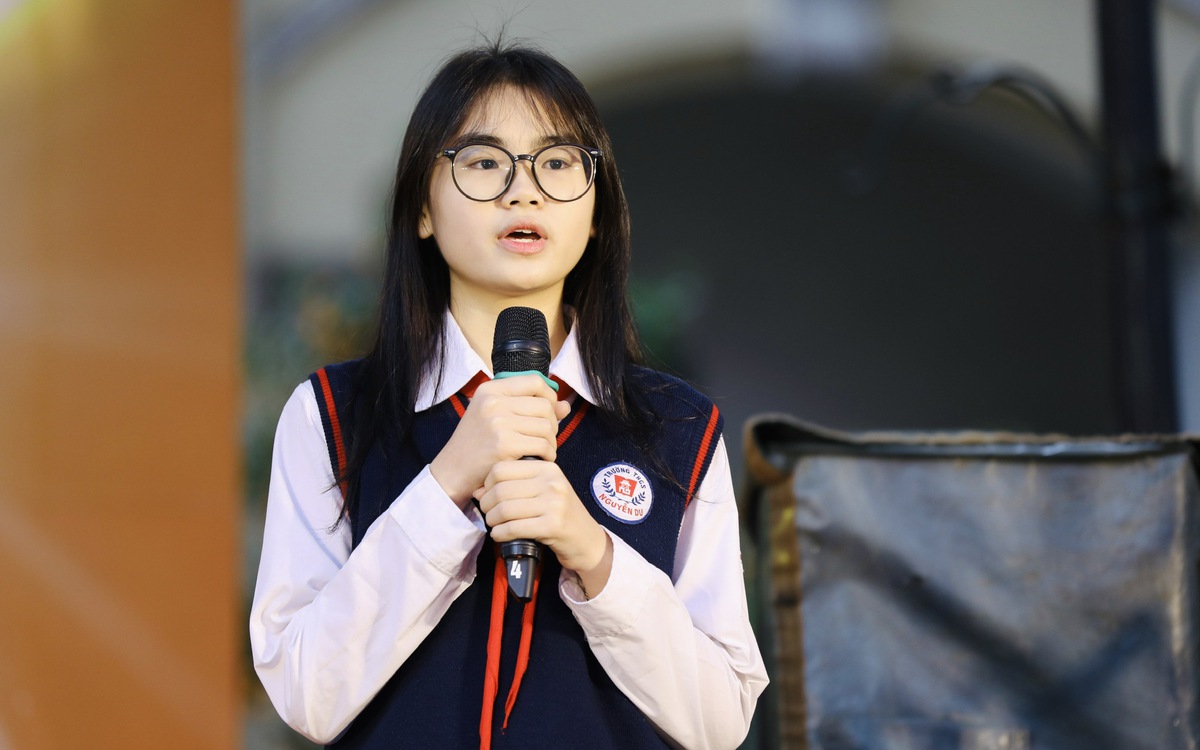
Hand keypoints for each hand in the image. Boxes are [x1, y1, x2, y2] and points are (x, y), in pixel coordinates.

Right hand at [429, 375, 569, 506]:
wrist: (452, 470)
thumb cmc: (477, 443)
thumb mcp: (496, 416)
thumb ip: (530, 407)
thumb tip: (565, 405)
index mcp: (490, 389)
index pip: (535, 381)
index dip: (549, 396)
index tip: (548, 412)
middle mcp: (493, 401)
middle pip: (545, 405)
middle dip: (552, 423)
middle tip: (544, 437)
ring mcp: (498, 422)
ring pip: (548, 426)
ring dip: (551, 441)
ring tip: (541, 450)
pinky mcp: (504, 445)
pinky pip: (543, 446)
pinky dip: (547, 455)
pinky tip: (537, 459)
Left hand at [475, 460, 612, 586]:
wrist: (587, 540)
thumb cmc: (560, 514)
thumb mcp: (543, 491)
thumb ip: (514, 485)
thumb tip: (478, 490)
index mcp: (547, 468)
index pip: (502, 469)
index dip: (487, 484)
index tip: (487, 496)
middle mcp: (552, 482)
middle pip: (500, 489)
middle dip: (487, 505)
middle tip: (488, 514)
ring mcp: (554, 504)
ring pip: (505, 509)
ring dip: (492, 521)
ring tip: (494, 525)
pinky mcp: (552, 526)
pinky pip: (513, 528)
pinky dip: (500, 534)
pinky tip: (500, 535)